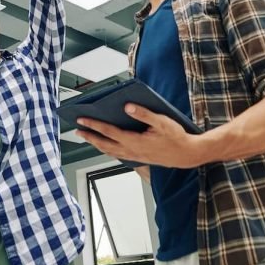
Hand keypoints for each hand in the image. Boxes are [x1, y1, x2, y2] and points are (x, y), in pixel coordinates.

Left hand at [77, 104, 204, 168]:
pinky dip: (108, 149)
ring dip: (97, 143)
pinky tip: (105, 144)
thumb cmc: (176, 137)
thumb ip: (144, 113)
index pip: (109, 132)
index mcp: (135, 141)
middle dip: (90, 136)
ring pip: (110, 151)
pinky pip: (118, 154)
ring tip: (87, 136)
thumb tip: (127, 106)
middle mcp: (132, 151)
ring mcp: (135, 156)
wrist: (187, 155)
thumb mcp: (162, 122)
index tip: (81, 120)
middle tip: (77, 130)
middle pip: (105, 144)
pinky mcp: (138, 158)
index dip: (94, 125)